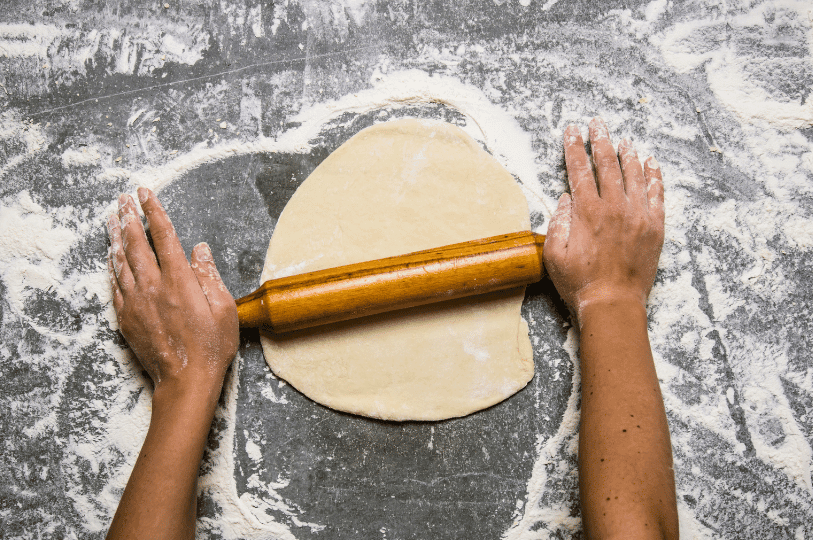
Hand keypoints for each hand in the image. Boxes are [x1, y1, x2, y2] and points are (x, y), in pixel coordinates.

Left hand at [106, 187, 238, 392]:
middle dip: (129, 217)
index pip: (164, 236)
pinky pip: (115, 284)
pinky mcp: (126, 317)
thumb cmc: (211, 347)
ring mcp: (135, 302)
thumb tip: (199, 249)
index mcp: (179, 281)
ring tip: (112, 219)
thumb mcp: (224, 308)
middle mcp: (152, 287)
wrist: (185, 380)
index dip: (154, 211)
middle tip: (123, 199)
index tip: (146, 194)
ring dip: (116, 236)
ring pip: (120, 261)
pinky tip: (111, 256)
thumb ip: (209, 275)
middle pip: (136, 243)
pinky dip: (112, 265)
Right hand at [544, 117, 664, 319]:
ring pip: (634, 174)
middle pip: (608, 165)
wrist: (613, 304)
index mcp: (587, 212)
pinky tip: (651, 163)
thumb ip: (558, 221)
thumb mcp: (554, 254)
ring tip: (623, 139)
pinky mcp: (655, 227)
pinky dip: (654, 176)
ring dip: (627, 154)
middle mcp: (615, 207)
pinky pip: (657, 194)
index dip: (574, 147)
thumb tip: (567, 197)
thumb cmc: (579, 283)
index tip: (572, 131)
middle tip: (597, 123)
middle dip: (600, 140)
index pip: (579, 170)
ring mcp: (638, 216)